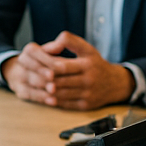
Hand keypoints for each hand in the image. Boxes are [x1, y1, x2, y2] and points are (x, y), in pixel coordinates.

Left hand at [6, 31, 132, 109]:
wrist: (114, 83)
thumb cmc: (95, 63)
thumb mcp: (86, 48)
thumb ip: (68, 41)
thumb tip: (52, 44)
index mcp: (87, 63)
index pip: (61, 66)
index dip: (46, 67)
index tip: (37, 65)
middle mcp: (89, 79)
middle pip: (59, 82)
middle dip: (43, 80)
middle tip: (31, 78)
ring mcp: (87, 94)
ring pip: (61, 94)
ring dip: (46, 92)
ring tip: (36, 87)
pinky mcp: (86, 105)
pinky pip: (66, 104)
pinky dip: (54, 101)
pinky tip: (47, 97)